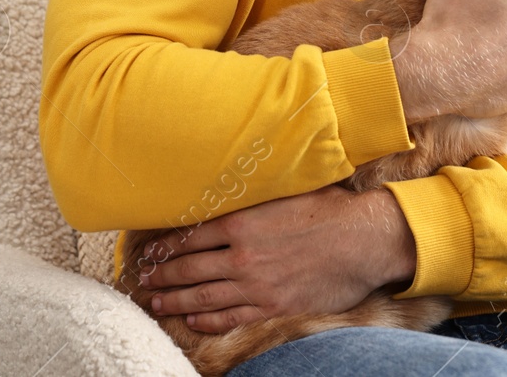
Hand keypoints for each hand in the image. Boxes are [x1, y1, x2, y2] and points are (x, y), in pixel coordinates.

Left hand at [135, 184, 415, 333]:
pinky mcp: (274, 306)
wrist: (364, 241)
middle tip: (142, 281)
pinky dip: (208, 321)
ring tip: (156, 303)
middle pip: (189, 268)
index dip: (165, 246)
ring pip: (203, 297)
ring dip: (175, 302)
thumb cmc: (328, 210)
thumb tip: (231, 183)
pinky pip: (232, 317)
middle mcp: (242, 255)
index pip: (190, 235)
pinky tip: (194, 321)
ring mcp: (256, 285)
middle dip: (162, 276)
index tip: (149, 253)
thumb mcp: (284, 191)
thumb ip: (253, 196)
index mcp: (242, 222)